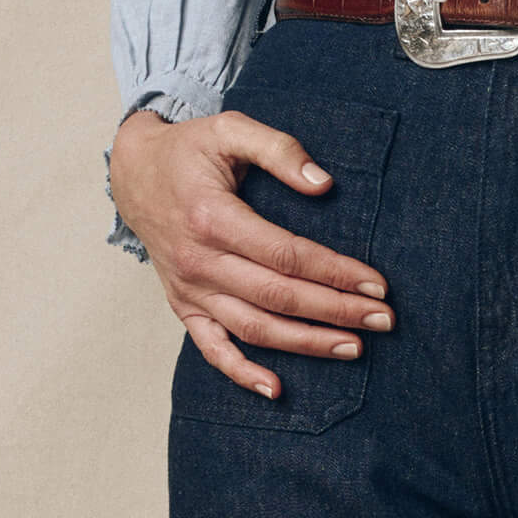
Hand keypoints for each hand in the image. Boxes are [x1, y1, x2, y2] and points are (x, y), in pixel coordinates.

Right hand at [108, 107, 393, 400]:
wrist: (134, 173)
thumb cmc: (189, 148)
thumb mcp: (231, 128)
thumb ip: (279, 150)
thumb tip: (324, 184)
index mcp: (213, 217)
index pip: (286, 254)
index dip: (335, 271)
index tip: (376, 284)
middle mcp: (199, 261)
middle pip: (277, 296)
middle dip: (335, 311)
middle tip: (384, 320)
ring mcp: (189, 289)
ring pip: (253, 328)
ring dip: (305, 344)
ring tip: (353, 348)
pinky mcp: (182, 305)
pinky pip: (211, 348)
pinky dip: (242, 374)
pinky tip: (276, 389)